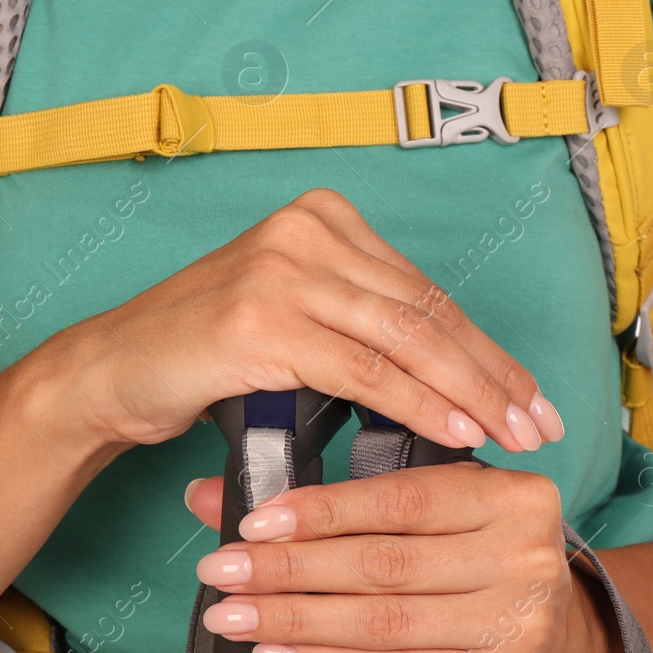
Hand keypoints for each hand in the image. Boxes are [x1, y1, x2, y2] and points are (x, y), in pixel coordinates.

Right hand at [48, 188, 566, 452]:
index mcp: (324, 218)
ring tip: (514, 434)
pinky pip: (365, 370)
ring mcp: (283, 270)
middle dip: (493, 374)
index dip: (485, 348)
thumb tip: (452, 376)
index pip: (425, 291)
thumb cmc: (204, 353)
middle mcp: (307, 230)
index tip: (528, 394)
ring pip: (407, 339)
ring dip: (471, 393)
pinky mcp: (262, 319)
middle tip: (540, 422)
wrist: (112, 370)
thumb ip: (361, 323)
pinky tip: (458, 429)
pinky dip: (419, 403)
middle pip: (427, 311)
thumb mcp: (295, 317)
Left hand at [185, 463, 630, 652]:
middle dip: (290, 568)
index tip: (256, 519)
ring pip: (381, 621)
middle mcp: (521, 556)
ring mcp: (513, 622)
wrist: (574, 639)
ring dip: (295, 620)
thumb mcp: (450, 506)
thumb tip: (218, 491)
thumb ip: (354, 496)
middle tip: (222, 569)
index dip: (324, 511)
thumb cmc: (494, 557)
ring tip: (233, 615)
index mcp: (512, 495)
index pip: (402, 499)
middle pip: (384, 563)